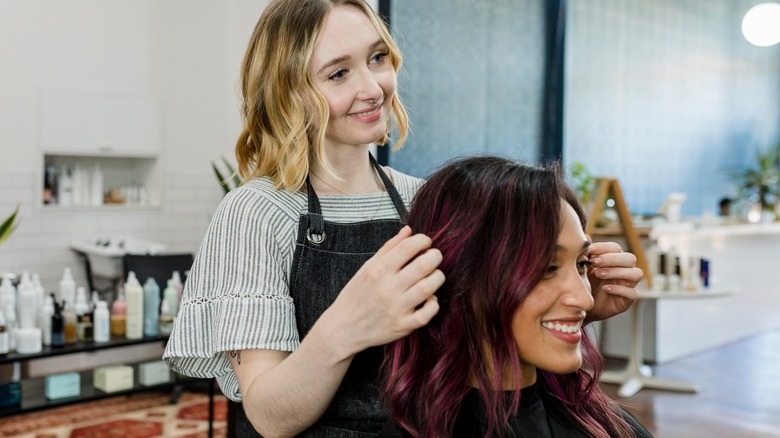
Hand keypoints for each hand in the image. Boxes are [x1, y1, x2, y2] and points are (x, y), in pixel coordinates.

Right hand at [329, 226, 443, 351]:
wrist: (343, 328)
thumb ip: (389, 248)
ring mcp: (396, 308)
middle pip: (424, 265)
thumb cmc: (356, 295)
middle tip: (434, 257)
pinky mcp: (402, 326)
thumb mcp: (367, 268)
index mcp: (378, 270)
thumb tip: (408, 230)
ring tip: (433, 276)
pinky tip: (429, 298)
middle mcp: (388, 288)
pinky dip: (433, 303)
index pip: (409, 247)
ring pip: (429, 287)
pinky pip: (428, 313)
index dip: (423, 240)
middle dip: (435, 256)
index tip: (425, 242)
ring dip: (437, 277)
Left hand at [585, 241, 642, 322]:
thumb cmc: (583, 285)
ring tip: (599, 274)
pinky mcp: (627, 300)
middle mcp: (624, 271)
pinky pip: (633, 293)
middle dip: (612, 259)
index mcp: (613, 260)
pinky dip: (620, 289)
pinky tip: (606, 288)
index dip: (605, 248)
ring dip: (618, 272)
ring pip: (636, 273)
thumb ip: (585, 254)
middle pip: (630, 258)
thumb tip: (586, 237)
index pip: (616, 248)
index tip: (590, 250)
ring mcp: (628, 285)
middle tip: (595, 262)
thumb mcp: (581, 268)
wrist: (581, 307)